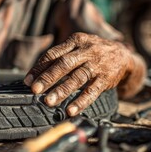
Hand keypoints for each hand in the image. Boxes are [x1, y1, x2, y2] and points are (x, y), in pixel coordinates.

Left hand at [24, 32, 140, 115]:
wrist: (123, 55)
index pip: (53, 54)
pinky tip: (70, 110)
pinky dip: (81, 101)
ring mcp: (97, 64)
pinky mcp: (106, 78)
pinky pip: (92, 91)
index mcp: (75, 41)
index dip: (39, 68)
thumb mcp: (78, 47)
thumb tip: (36, 73)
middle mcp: (86, 51)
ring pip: (77, 78)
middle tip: (34, 90)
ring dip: (61, 90)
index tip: (27, 80)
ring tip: (48, 102)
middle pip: (64, 64)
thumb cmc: (92, 52)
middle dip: (48, 78)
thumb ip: (61, 56)